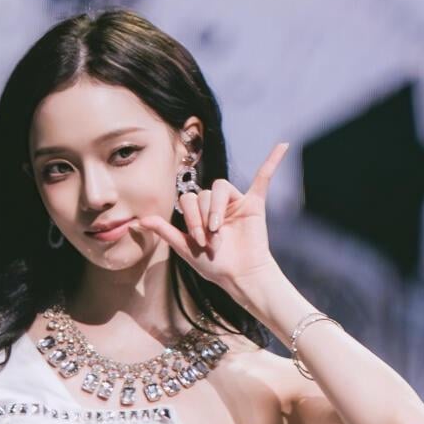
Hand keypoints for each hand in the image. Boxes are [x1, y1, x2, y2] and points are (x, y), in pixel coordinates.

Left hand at [131, 141, 288, 300]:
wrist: (240, 276)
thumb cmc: (214, 266)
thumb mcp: (185, 248)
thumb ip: (165, 231)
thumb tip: (140, 220)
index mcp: (200, 213)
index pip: (190, 199)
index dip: (191, 217)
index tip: (197, 239)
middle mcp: (217, 204)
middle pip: (204, 192)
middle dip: (204, 216)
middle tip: (210, 238)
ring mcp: (236, 202)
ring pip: (220, 186)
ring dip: (216, 208)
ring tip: (220, 230)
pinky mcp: (255, 204)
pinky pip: (263, 177)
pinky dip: (273, 161)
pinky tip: (283, 146)